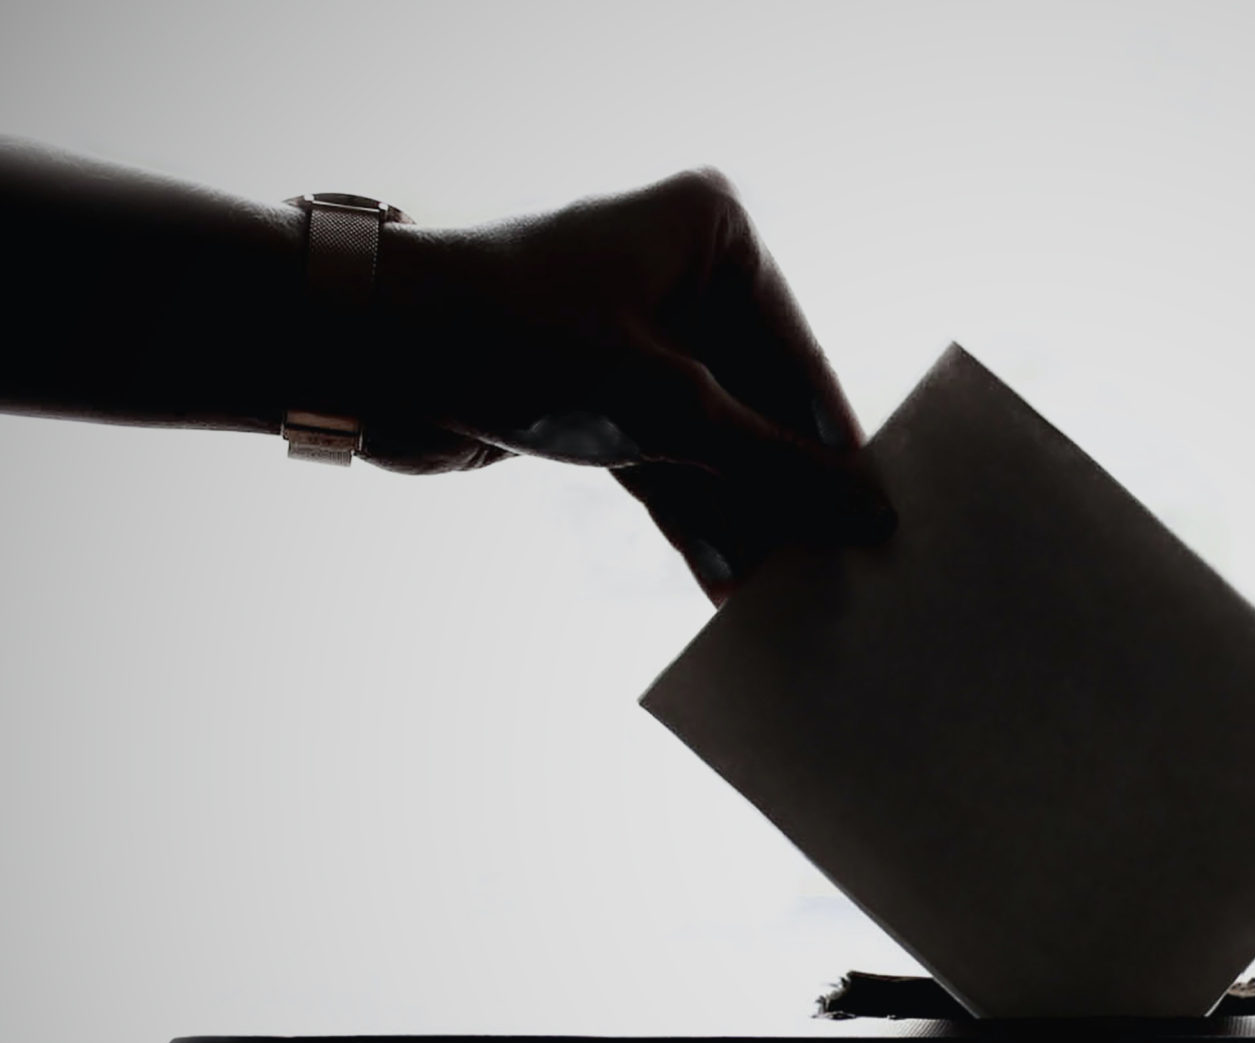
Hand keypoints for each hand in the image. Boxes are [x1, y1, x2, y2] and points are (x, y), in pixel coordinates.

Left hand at [368, 170, 892, 602]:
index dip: (836, 448)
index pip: (800, 356)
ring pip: (717, 443)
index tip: (882, 523)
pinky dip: (693, 519)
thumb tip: (870, 514)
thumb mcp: (670, 412)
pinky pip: (670, 465)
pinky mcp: (600, 396)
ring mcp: (639, 340)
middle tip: (839, 572)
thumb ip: (775, 467)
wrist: (372, 356)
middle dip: (787, 494)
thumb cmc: (521, 342)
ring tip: (789, 596)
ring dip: (744, 520)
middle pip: (763, 405)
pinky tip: (728, 587)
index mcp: (713, 234)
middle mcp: (681, 275)